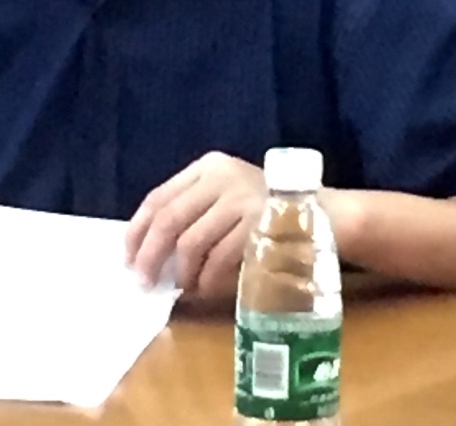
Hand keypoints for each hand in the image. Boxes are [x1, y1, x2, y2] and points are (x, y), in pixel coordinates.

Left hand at [125, 152, 265, 299]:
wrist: (327, 215)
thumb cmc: (269, 211)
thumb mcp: (228, 197)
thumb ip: (195, 213)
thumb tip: (151, 251)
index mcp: (208, 167)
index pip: (159, 197)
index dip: (137, 230)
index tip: (128, 256)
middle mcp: (222, 177)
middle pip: (169, 219)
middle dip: (151, 254)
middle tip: (145, 281)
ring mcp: (242, 199)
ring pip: (191, 242)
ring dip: (182, 272)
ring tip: (184, 288)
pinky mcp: (260, 225)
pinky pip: (220, 258)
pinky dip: (208, 279)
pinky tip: (206, 289)